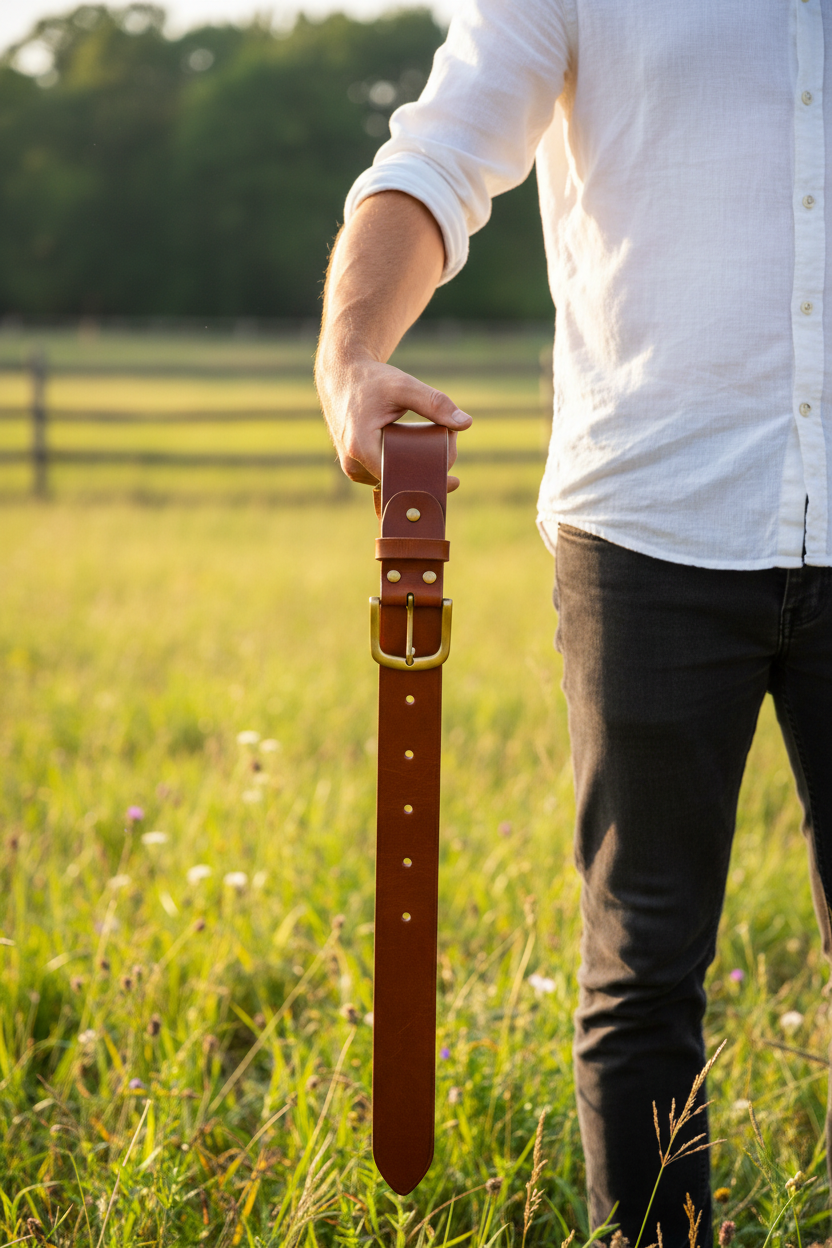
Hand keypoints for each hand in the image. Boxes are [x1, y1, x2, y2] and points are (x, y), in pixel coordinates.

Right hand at [317, 349, 472, 489]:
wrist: (341, 376)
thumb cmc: (371, 380)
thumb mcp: (404, 387)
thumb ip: (435, 403)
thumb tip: (466, 424)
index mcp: (361, 448)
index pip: (401, 479)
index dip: (428, 480)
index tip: (453, 479)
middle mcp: (354, 464)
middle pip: (399, 482)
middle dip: (427, 474)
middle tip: (451, 451)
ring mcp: (353, 468)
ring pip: (392, 482)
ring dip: (415, 472)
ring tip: (438, 448)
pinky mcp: (356, 467)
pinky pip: (385, 476)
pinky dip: (403, 468)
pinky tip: (421, 456)